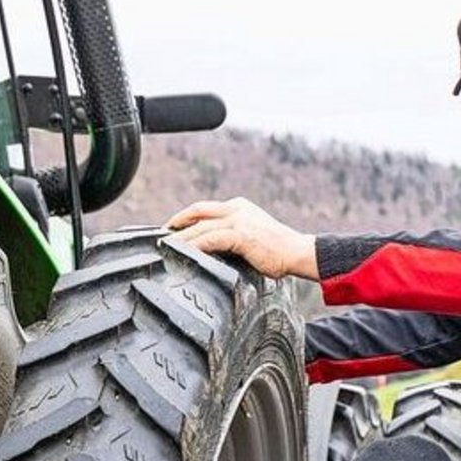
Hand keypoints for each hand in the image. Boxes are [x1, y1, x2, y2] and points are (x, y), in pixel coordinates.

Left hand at [165, 197, 318, 279]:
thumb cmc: (279, 251)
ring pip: (200, 226)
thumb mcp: (252, 238)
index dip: (186, 217)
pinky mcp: (240, 234)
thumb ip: (232, 239)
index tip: (172, 228)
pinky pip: (209, 239)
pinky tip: (183, 253)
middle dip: (177, 222)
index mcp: (239, 207)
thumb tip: (214, 252)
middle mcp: (236, 209)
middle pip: (197, 211)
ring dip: (180, 238)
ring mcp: (238, 220)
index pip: (205, 209)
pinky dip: (194, 246)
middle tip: (162, 236)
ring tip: (166, 248)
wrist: (298, 252)